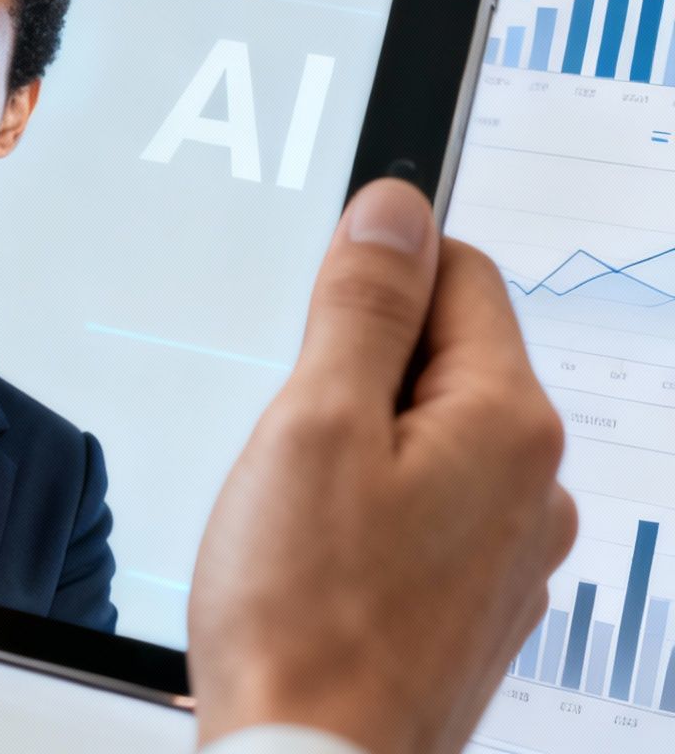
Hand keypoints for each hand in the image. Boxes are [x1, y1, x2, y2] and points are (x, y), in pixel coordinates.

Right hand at [189, 178, 575, 753]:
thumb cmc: (305, 614)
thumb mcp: (313, 424)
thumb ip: (361, 306)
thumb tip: (396, 211)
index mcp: (508, 423)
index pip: (457, 273)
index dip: (370, 279)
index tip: (310, 323)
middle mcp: (535, 486)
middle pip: (445, 358)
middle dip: (356, 373)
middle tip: (291, 437)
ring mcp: (512, 554)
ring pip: (429, 440)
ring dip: (358, 448)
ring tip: (297, 513)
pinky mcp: (476, 606)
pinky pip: (426, 514)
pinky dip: (369, 515)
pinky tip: (318, 562)